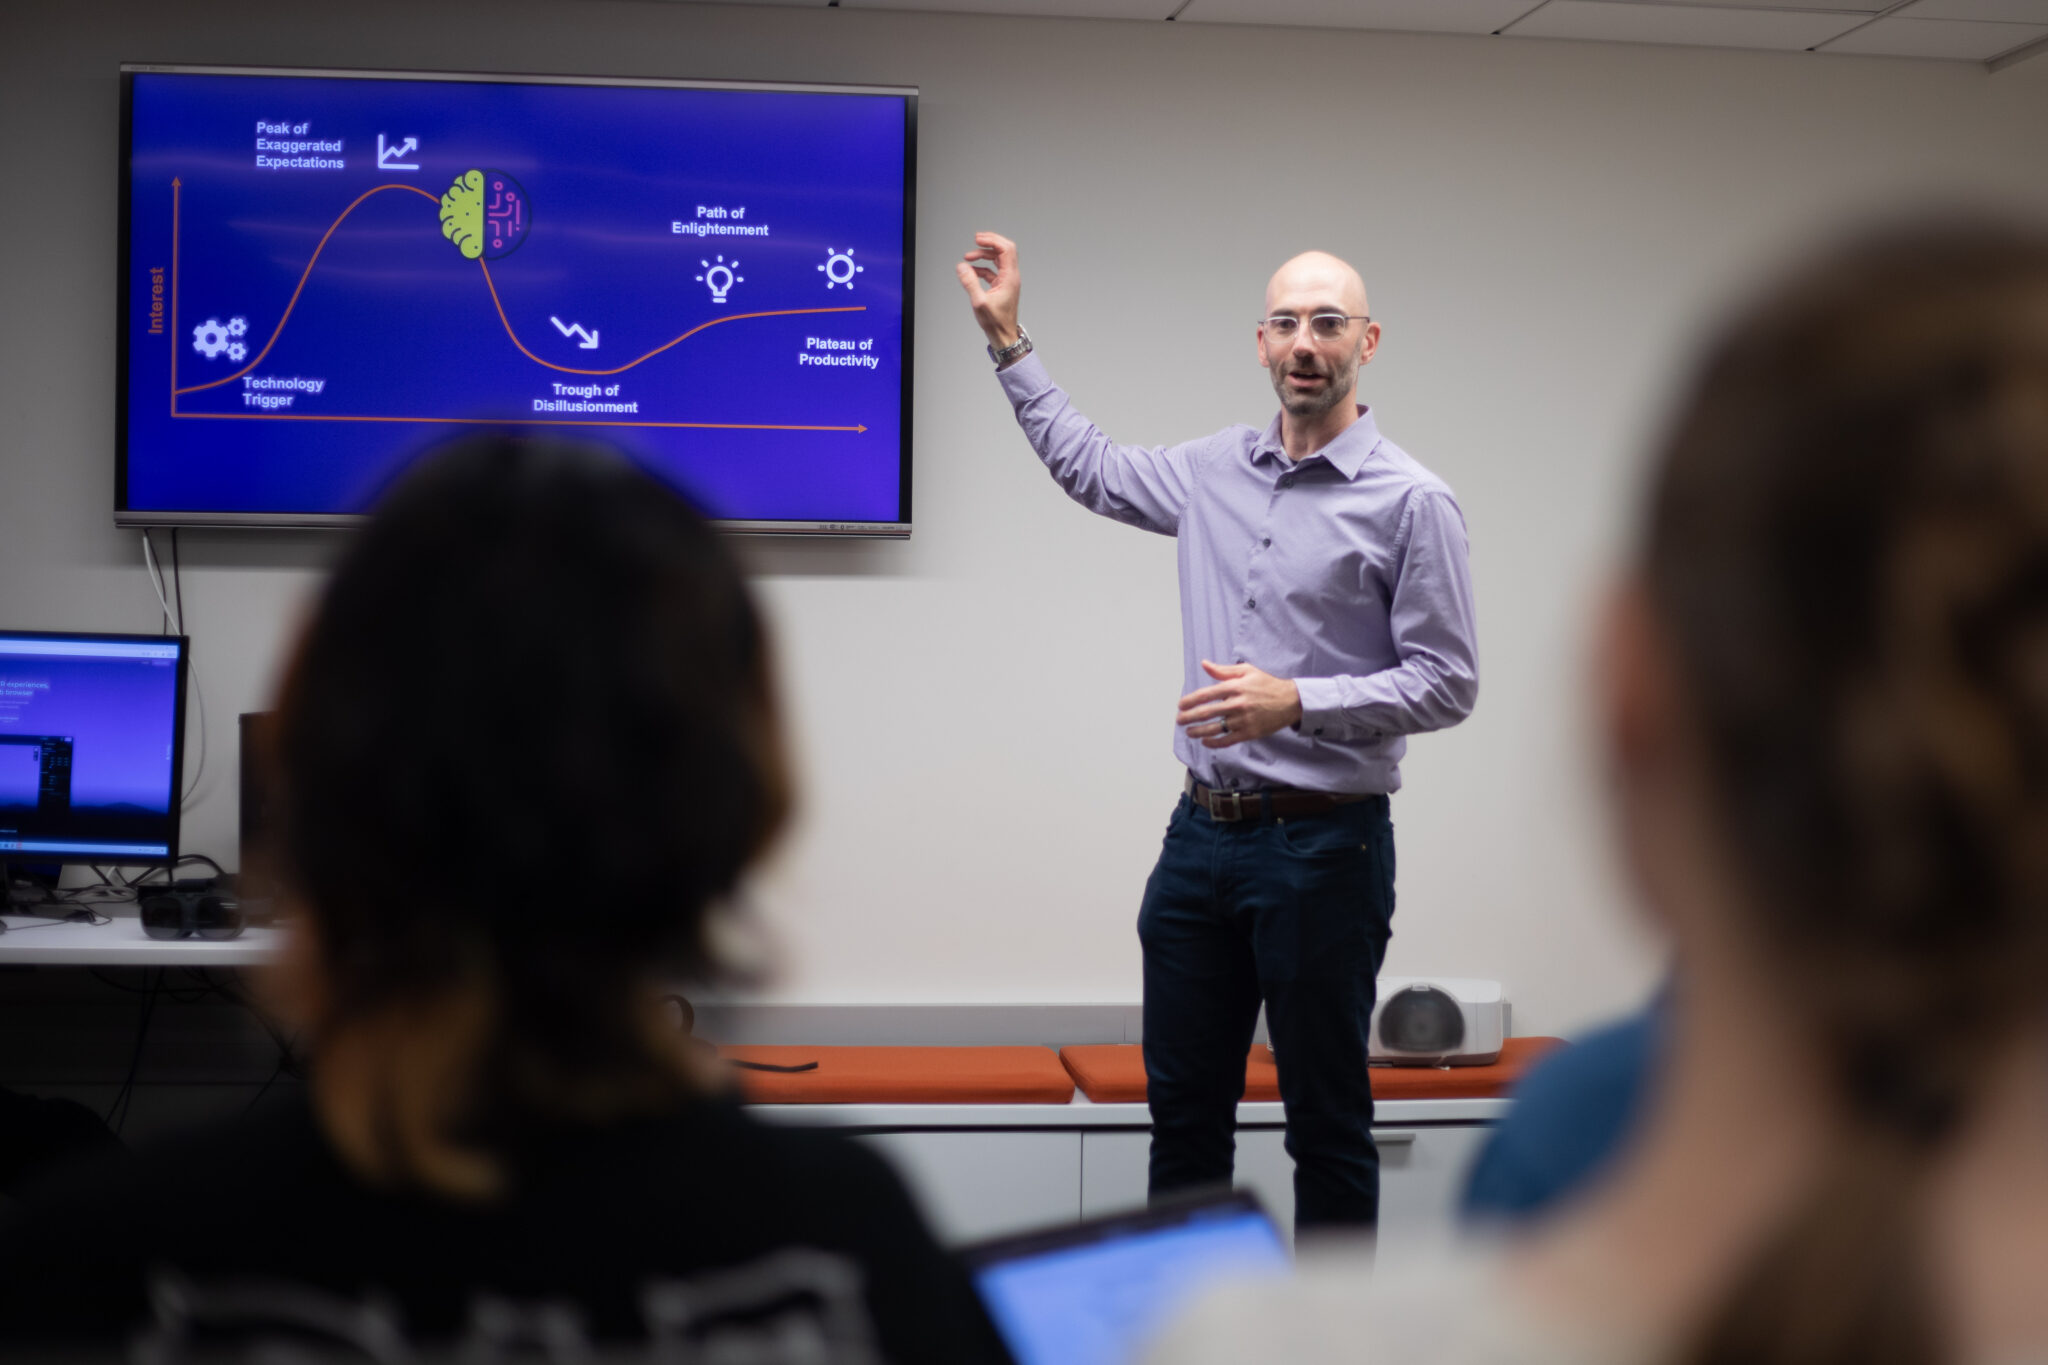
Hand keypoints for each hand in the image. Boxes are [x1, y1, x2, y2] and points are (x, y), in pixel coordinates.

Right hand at [955, 231, 1020, 349]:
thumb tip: (962, 267)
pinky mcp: (1002, 286)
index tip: (978, 239)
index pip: (1006, 249)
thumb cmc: (996, 323)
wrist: (1004, 336)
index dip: (993, 240)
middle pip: (1004, 250)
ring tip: (968, 257)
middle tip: (976, 239)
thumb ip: (970, 283)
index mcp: (1010, 277)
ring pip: (998, 259)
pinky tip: (971, 271)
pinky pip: (993, 270)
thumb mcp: (979, 302)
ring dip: (984, 255)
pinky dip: (982, 267)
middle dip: (990, 243)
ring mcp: (1007, 281)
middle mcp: (1011, 276)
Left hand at [1177, 661, 1301, 748]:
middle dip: (1189, 717)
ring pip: (1214, 728)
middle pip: (1206, 712)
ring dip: (1197, 731)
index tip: (1181, 705)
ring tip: (1188, 732)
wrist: (1291, 701)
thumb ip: (1223, 670)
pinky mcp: (1249, 733)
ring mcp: (1243, 720)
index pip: (1206, 695)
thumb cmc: (1267, 684)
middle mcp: (1237, 704)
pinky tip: (1205, 741)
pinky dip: (1214, 743)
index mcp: (1235, 687)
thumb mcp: (1247, 671)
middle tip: (1179, 720)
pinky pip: (1227, 740)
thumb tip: (1204, 664)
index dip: (1190, 701)